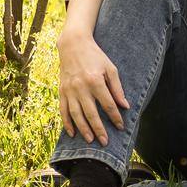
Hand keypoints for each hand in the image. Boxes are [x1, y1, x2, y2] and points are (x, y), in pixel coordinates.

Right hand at [56, 29, 129, 145]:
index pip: (108, 104)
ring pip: (76, 114)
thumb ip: (117, 88)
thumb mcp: (110, 68)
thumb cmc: (95, 56)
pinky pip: (63, 110)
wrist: (73, 45)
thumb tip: (125, 106)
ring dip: (83, 129)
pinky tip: (73, 133)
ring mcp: (69, 90)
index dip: (115, 117)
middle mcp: (81, 87)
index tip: (121, 127)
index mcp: (95, 81)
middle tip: (105, 142)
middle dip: (99, 129)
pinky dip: (67, 122)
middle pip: (91, 113)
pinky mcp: (62, 90)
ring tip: (90, 140)